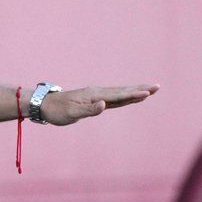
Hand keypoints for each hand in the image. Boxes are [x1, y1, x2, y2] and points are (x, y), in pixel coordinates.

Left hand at [41, 84, 158, 125]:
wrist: (44, 105)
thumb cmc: (57, 112)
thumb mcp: (72, 114)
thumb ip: (89, 110)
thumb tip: (105, 104)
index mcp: (94, 95)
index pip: (118, 96)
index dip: (134, 95)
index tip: (148, 92)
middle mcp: (97, 92)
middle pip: (122, 91)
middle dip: (140, 89)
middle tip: (157, 87)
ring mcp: (95, 95)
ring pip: (119, 93)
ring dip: (134, 91)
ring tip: (148, 90)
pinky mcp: (92, 99)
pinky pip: (113, 97)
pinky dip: (124, 96)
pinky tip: (128, 96)